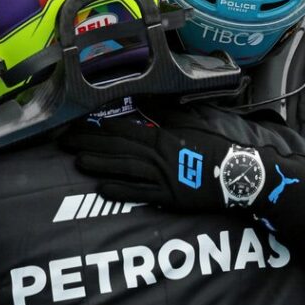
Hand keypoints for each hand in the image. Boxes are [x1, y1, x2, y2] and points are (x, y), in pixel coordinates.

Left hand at [57, 108, 304, 216]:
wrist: (240, 176)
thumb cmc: (219, 149)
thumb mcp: (195, 124)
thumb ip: (170, 116)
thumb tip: (150, 107)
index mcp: (163, 136)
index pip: (125, 128)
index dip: (99, 125)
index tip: (79, 122)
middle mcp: (158, 155)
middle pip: (117, 147)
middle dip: (88, 143)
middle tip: (64, 142)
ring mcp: (162, 178)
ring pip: (122, 168)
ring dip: (97, 164)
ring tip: (76, 161)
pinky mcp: (168, 197)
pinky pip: (139, 193)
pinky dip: (119, 190)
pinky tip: (101, 188)